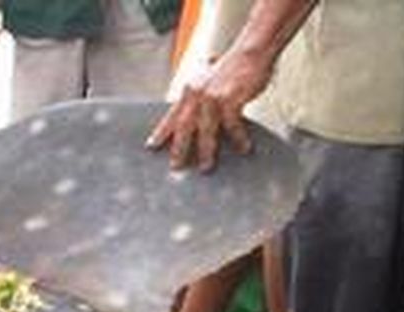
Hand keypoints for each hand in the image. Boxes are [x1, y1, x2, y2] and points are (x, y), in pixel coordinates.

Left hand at [145, 48, 271, 171]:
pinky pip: (232, 125)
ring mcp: (212, 96)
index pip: (172, 115)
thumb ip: (200, 97)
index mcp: (190, 90)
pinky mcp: (229, 98)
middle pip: (184, 126)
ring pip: (206, 129)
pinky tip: (243, 148)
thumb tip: (196, 116)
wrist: (251, 52)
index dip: (162, 132)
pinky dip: (238, 138)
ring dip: (206, 151)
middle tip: (176, 166)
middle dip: (179, 148)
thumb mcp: (209, 82)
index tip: (152, 146)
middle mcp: (197, 93)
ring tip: (206, 167)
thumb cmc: (233, 67)